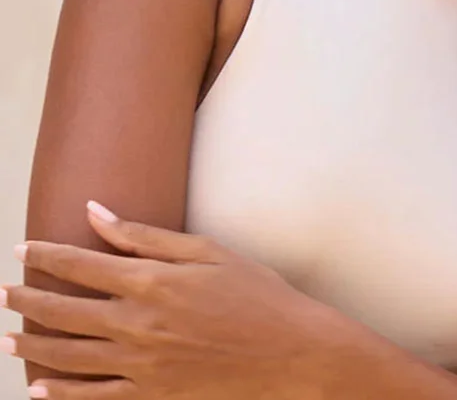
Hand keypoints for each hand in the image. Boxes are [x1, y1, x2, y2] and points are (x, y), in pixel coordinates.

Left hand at [1, 201, 340, 398]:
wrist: (289, 352)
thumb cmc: (255, 292)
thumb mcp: (207, 251)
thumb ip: (146, 236)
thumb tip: (97, 213)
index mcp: (151, 282)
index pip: (81, 265)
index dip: (46, 256)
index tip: (22, 248)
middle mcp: (137, 325)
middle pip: (65, 312)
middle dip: (28, 299)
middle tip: (4, 291)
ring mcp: (141, 366)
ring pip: (69, 358)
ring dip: (33, 347)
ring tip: (8, 340)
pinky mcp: (152, 396)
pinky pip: (94, 399)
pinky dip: (62, 395)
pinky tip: (40, 390)